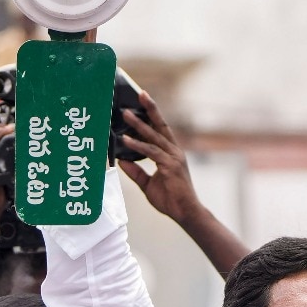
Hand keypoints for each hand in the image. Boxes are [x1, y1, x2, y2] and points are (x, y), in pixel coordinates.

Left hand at [117, 91, 205, 223]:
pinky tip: (126, 140)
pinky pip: (151, 152)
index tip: (142, 101)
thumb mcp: (147, 184)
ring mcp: (174, 157)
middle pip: (160, 125)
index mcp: (170, 153)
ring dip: (138, 124)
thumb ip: (136, 172)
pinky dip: (138, 145)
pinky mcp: (170, 166)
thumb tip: (121, 161)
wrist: (185, 213)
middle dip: (150, 109)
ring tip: (125, 114)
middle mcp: (174, 151)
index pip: (160, 130)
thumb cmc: (170, 200)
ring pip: (154, 136)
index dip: (152, 115)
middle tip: (140, 93)